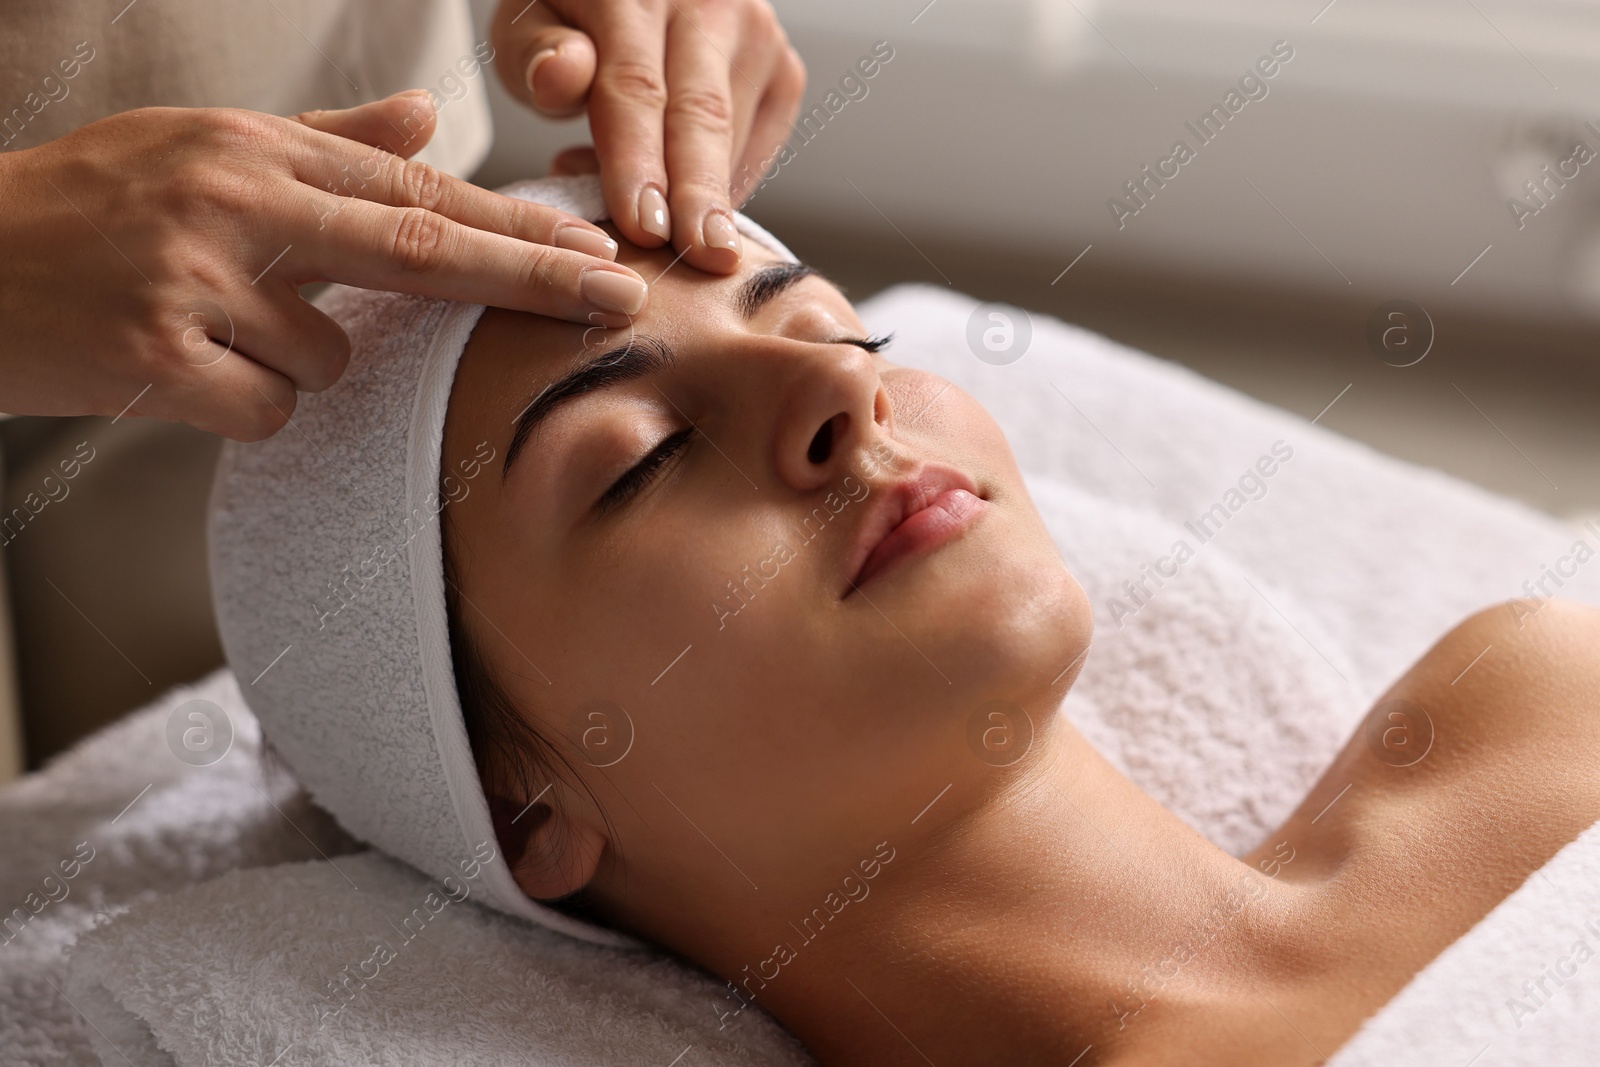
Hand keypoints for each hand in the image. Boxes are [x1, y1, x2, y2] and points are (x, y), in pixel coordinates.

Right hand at [0, 92, 648, 440]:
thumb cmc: (83, 209)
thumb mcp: (200, 149)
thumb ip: (326, 141)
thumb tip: (429, 117)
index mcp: (251, 148)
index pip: (414, 188)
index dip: (513, 226)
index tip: (593, 249)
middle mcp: (232, 199)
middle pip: (417, 246)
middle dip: (528, 278)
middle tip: (616, 299)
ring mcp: (195, 278)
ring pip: (330, 356)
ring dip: (289, 361)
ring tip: (199, 328)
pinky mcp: (158, 357)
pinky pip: (270, 410)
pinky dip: (242, 406)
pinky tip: (175, 372)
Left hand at [491, 0, 804, 273]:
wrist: (637, 1)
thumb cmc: (571, 19)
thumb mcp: (528, 24)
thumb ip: (536, 53)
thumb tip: (562, 76)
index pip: (635, 87)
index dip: (637, 162)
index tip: (642, 226)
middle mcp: (708, 2)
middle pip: (703, 115)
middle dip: (700, 195)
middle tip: (703, 258)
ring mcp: (756, 33)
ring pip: (735, 136)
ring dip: (703, 200)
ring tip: (667, 244)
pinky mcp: (782, 69)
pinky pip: (759, 146)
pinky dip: (727, 189)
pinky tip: (694, 216)